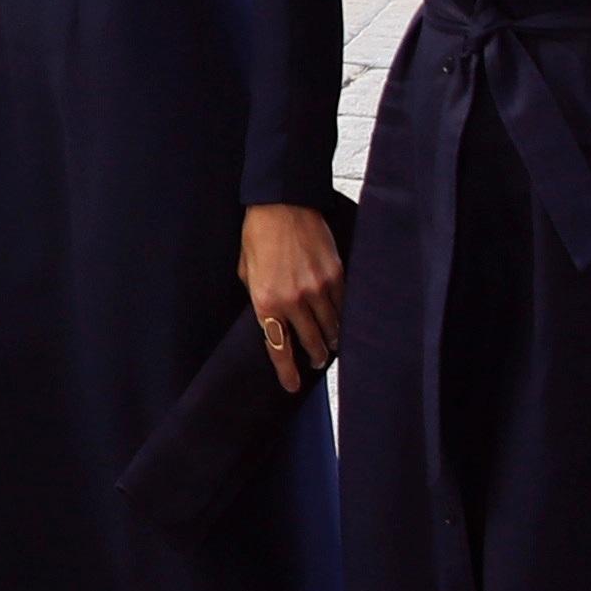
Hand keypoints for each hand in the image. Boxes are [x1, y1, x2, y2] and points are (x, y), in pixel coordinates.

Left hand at [240, 203, 344, 393]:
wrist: (282, 204)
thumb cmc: (258, 235)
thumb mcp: (246, 272)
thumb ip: (258, 298)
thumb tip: (270, 318)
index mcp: (265, 302)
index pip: (279, 348)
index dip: (287, 371)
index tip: (292, 386)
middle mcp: (293, 300)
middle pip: (311, 342)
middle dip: (314, 357)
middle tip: (316, 363)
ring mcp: (318, 288)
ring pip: (331, 327)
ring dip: (331, 340)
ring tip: (331, 346)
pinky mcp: (336, 274)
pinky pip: (344, 305)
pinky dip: (343, 317)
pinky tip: (342, 321)